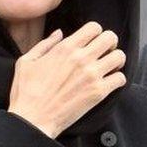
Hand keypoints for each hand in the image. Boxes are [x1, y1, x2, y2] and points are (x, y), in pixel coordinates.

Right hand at [7, 22, 126, 138]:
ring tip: (109, 67)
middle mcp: (81, 58)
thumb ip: (45, 44)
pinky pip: (120, 78)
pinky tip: (109, 83)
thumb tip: (59, 33)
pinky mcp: (98, 93)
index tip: (93, 41)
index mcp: (65, 48)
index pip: (94, 27)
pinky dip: (117, 79)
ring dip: (116, 60)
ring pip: (119, 56)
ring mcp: (91, 75)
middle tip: (105, 52)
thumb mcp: (26, 61)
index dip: (96, 32)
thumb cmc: (25, 92)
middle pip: (110, 38)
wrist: (32, 120)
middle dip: (110, 43)